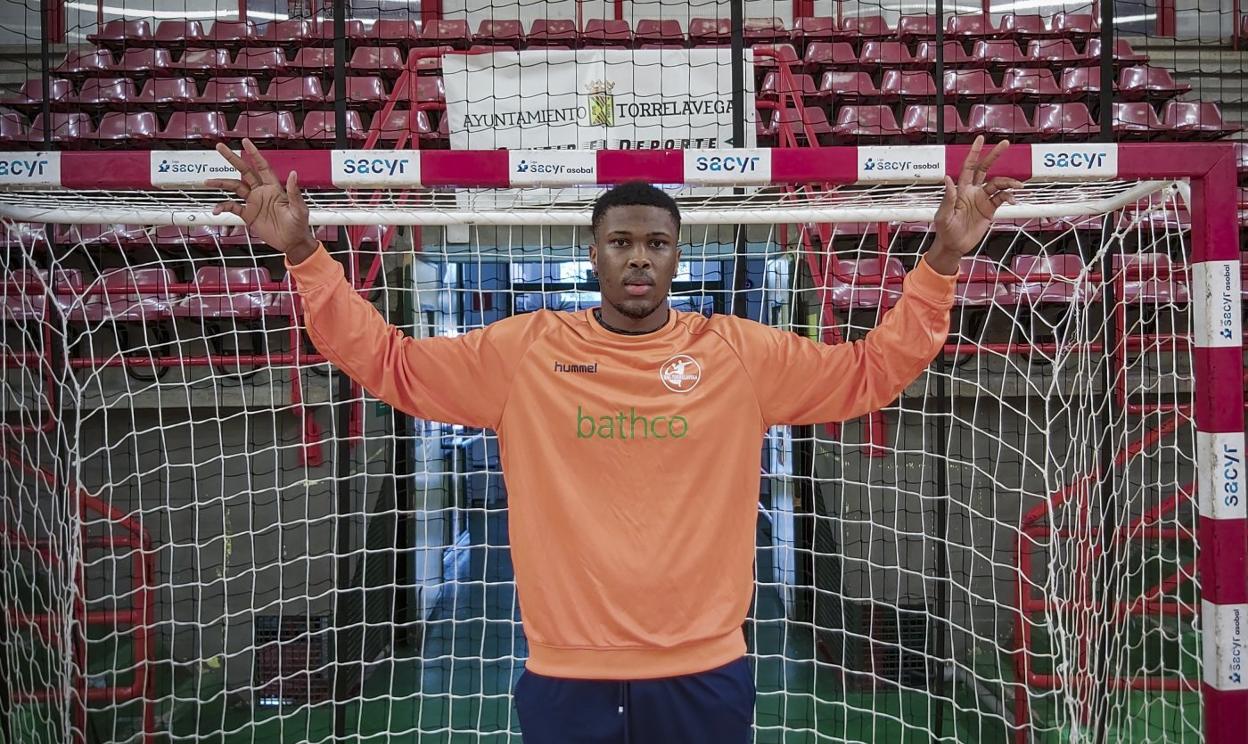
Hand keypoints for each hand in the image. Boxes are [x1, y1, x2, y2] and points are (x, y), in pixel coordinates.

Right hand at [207, 138, 318, 263]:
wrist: (292, 243)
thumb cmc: (299, 225)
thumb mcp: (299, 209)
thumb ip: (294, 192)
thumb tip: (294, 174)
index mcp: (273, 188)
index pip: (262, 167)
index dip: (254, 154)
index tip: (245, 142)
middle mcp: (261, 192)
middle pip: (244, 171)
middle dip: (232, 159)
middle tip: (220, 147)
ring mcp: (253, 202)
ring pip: (234, 187)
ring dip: (221, 184)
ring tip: (207, 182)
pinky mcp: (248, 215)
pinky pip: (233, 207)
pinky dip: (223, 207)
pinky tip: (216, 209)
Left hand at [926, 136, 1024, 275]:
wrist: (954, 246)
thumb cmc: (945, 230)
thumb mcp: (943, 215)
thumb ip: (948, 197)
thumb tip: (947, 179)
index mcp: (961, 190)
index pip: (968, 167)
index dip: (974, 153)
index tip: (980, 139)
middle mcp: (973, 191)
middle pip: (985, 169)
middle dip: (994, 156)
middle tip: (1005, 144)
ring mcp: (982, 199)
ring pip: (998, 184)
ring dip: (1009, 183)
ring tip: (1018, 186)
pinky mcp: (990, 209)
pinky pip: (1002, 198)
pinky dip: (1009, 196)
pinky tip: (1014, 199)